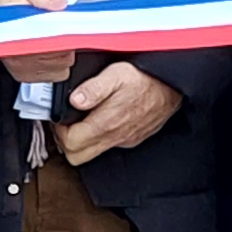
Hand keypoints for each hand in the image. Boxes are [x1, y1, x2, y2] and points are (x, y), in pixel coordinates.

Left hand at [51, 60, 177, 163]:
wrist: (172, 85)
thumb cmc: (145, 78)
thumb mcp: (116, 74)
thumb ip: (93, 88)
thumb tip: (74, 100)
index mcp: (106, 124)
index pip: (70, 144)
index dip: (59, 132)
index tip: (59, 118)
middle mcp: (115, 137)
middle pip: (77, 157)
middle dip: (65, 142)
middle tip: (65, 122)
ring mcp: (124, 140)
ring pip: (92, 154)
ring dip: (80, 141)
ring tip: (80, 119)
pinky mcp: (131, 139)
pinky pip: (107, 146)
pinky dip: (96, 137)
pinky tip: (99, 119)